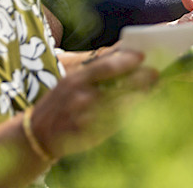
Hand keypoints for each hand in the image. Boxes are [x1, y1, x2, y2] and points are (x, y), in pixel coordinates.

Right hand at [29, 49, 157, 158]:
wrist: (36, 134)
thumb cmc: (61, 101)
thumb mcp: (71, 80)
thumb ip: (95, 72)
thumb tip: (127, 58)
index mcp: (75, 80)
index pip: (104, 67)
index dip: (126, 60)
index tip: (143, 55)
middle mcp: (80, 99)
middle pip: (117, 87)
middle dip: (140, 79)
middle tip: (156, 73)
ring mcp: (85, 119)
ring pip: (121, 107)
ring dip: (140, 97)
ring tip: (153, 90)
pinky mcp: (90, 136)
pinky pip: (116, 125)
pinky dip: (130, 115)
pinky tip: (140, 107)